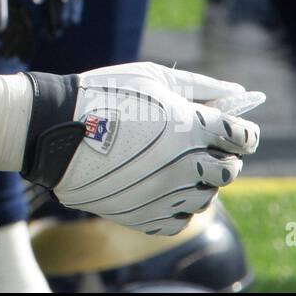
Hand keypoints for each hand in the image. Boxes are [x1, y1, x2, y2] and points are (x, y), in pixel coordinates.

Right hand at [21, 64, 263, 234]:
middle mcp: (186, 165)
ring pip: (205, 197)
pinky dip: (176, 206)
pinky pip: (179, 219)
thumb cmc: (102, 94)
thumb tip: (236, 95)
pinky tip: (159, 186)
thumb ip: (200, 86)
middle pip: (229, 170)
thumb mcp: (151, 76)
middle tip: (198, 145)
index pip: (242, 138)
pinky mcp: (146, 217)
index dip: (241, 132)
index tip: (232, 130)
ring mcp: (167, 195)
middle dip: (221, 156)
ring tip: (171, 164)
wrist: (53, 130)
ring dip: (198, 182)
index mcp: (192, 127)